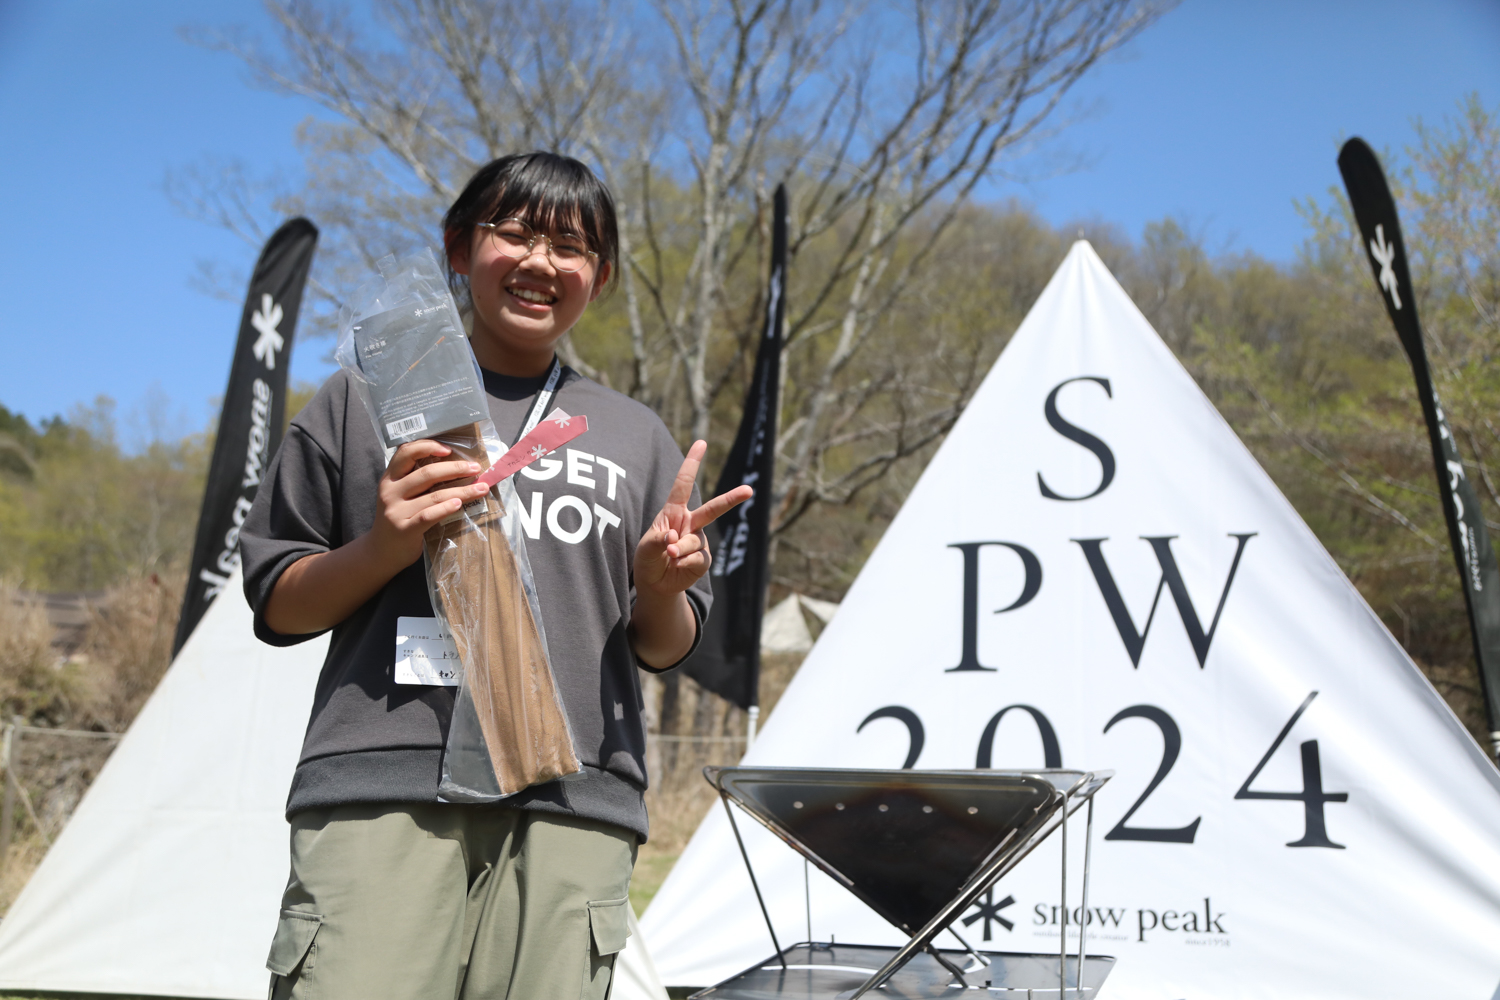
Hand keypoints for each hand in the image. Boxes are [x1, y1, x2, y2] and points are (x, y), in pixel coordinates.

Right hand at [368, 439, 491, 571]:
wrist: (380, 552)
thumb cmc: (398, 519)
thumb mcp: (399, 495)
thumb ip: (416, 482)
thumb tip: (454, 467)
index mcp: (390, 478)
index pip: (405, 453)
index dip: (427, 447)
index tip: (449, 449)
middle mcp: (390, 492)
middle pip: (426, 474)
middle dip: (455, 469)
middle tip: (475, 468)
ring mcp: (396, 511)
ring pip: (433, 495)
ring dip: (461, 490)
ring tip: (481, 488)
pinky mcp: (404, 529)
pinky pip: (428, 516)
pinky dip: (445, 508)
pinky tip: (458, 504)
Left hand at [633, 440, 754, 599]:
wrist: (655, 584)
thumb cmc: (648, 559)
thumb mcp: (645, 548)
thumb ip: (657, 540)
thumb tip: (674, 539)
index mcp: (674, 512)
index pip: (683, 484)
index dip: (691, 463)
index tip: (701, 443)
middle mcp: (690, 523)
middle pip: (713, 508)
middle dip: (732, 499)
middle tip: (749, 490)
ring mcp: (699, 541)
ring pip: (696, 541)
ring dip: (680, 550)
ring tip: (669, 557)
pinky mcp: (703, 559)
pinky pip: (698, 558)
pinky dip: (685, 563)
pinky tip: (677, 566)